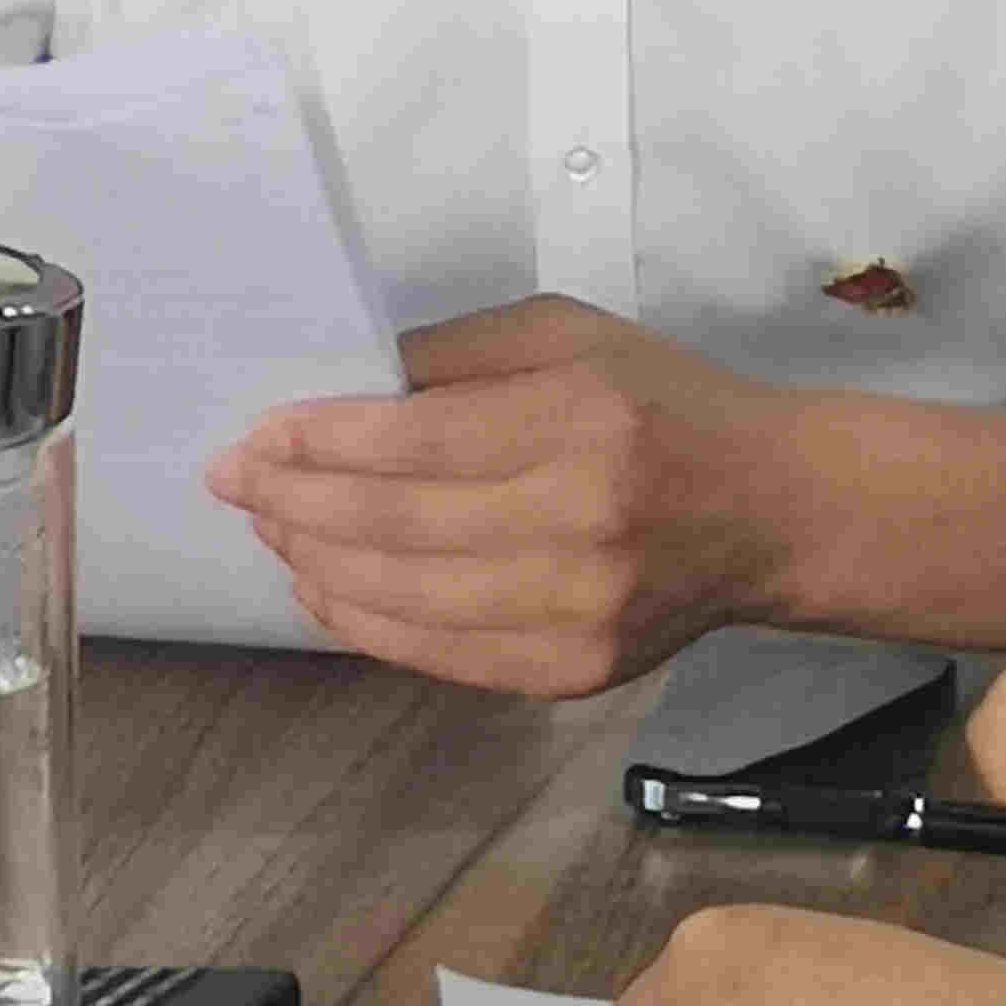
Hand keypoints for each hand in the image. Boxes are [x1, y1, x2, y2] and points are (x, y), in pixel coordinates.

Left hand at [207, 295, 786, 695]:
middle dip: (297, 502)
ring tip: (273, 530)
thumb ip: (457, 352)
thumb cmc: (660, 404)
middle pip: (397, 524)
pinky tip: (324, 587)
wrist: (768, 510)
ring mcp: (578, 610)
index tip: (256, 438)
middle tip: (237, 484)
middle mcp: (580, 521)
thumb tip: (345, 387)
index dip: (320, 443)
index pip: (416, 441)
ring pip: (405, 599)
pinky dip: (366, 623)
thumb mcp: (569, 334)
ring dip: (316, 564)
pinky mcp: (573, 671)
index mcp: (580, 421)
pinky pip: (440, 655)